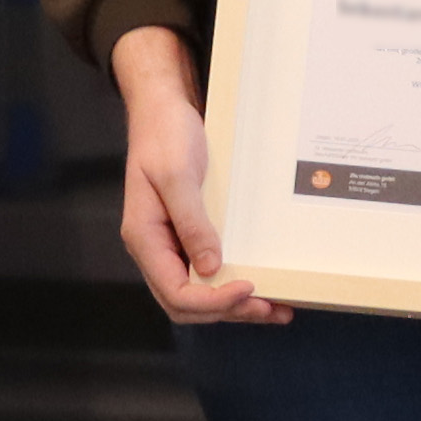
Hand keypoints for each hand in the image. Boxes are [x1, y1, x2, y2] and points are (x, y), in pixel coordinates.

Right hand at [111, 30, 274, 322]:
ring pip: (199, 293)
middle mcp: (156, 248)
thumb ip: (191, 222)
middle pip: (187, 303)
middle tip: (269, 307)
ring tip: (275, 307)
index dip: (212, 300)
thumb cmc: (164, 135)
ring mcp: (172, 244)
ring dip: (235, 305)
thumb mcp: (177, 175)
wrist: (162, 109)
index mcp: (144, 237)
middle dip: (227, 310)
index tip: (247, 287)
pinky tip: (261, 286)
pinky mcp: (188, 236)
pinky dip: (233, 284)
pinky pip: (208, 272)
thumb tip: (210, 268)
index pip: (175, 291)